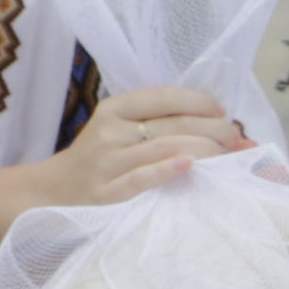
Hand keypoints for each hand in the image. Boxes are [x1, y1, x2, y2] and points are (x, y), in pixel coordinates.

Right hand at [42, 85, 239, 207]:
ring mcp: (108, 161)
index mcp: (114, 108)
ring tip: (225, 152)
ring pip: (163, 147)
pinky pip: (142, 178)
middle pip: (171, 124)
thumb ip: (157, 122)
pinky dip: (168, 170)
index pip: (162, 97)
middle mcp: (110, 131)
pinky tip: (190, 165)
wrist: (54, 190)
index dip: (197, 101)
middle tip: (234, 136)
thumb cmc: (99, 157)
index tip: (222, 110)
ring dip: (202, 148)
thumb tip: (217, 118)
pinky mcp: (107, 192)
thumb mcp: (118, 128)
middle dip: (210, 128)